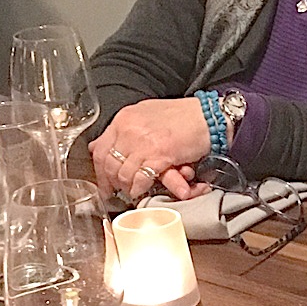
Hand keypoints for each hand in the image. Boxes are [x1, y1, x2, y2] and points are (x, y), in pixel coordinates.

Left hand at [89, 99, 209, 198]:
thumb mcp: (144, 114)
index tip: (103, 181)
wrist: (207, 115)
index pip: (99, 149)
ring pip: (123, 174)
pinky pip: (141, 179)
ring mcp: (144, 143)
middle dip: (111, 182)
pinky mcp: (160, 155)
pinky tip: (141, 190)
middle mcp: (130, 130)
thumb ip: (124, 129)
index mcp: (124, 119)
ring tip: (131, 191)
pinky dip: (139, 188)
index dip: (99, 170)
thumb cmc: (181, 115)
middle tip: (115, 191)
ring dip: (126, 187)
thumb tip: (101, 144)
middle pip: (109, 164)